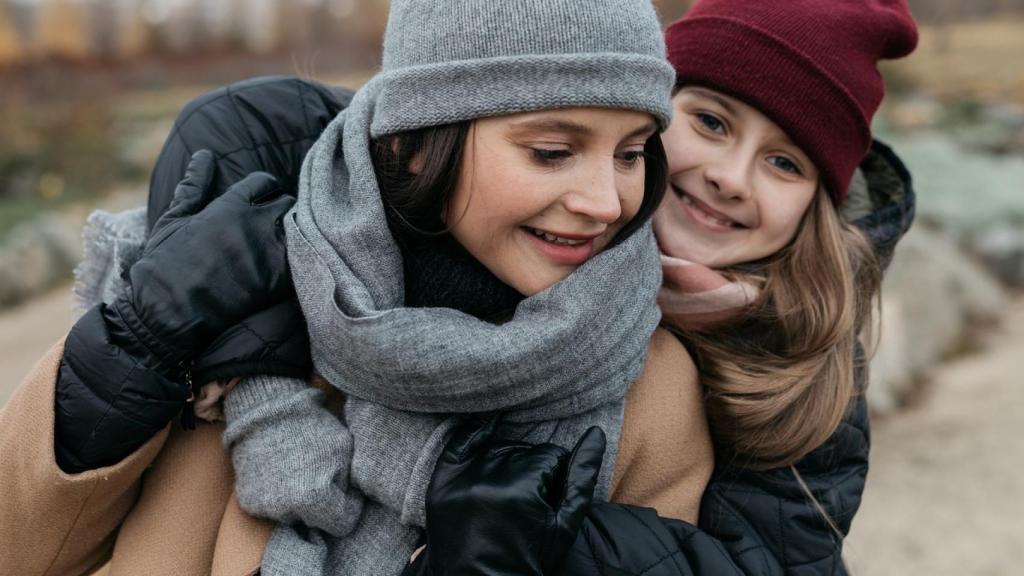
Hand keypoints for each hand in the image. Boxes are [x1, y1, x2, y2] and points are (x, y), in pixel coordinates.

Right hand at [113, 150, 295, 375]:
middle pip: (287, 202)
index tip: (262, 201)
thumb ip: (194, 186)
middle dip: (282, 210)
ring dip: (295, 232)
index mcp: (230, 206)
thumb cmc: (164, 265)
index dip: (264, 190)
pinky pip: (304, 258)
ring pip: (300, 227)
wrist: (169, 313)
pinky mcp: (279, 278)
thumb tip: (204, 155)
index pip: (264, 182)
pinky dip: (301, 259)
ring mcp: (269, 250)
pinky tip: (293, 265)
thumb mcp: (174, 219)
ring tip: (287, 243)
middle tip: (274, 224)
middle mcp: (255, 223)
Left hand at [404, 417, 605, 575]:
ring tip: (511, 488)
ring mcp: (461, 482)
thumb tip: (596, 433)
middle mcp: (488, 481)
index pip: (550, 455)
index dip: (557, 473)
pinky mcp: (441, 485)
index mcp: (521, 490)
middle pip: (523, 452)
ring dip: (508, 460)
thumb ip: (582, 476)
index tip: (552, 494)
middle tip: (531, 498)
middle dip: (533, 469)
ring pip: (496, 448)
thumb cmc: (530, 559)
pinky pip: (458, 443)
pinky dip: (474, 436)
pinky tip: (488, 429)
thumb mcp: (564, 524)